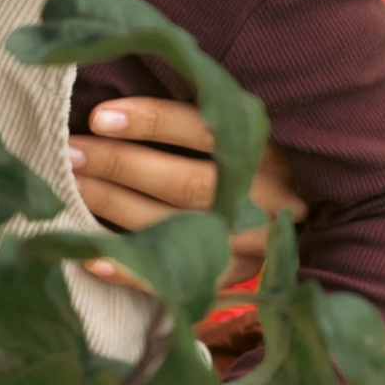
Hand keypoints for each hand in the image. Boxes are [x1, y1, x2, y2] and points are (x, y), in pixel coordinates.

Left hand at [68, 98, 305, 279]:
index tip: (98, 116)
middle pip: (185, 182)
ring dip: (118, 210)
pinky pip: (182, 278)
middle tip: (70, 154)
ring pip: (181, 228)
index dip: (151, 122)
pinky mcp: (240, 277)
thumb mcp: (246, 130)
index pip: (202, 130)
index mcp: (264, 148)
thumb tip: (117, 107)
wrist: (314, 216)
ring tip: (71, 191)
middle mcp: (263, 195)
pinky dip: (136, 271)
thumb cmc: (261, 162)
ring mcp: (253, 242)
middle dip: (121, 166)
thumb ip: (200, 119)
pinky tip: (94, 257)